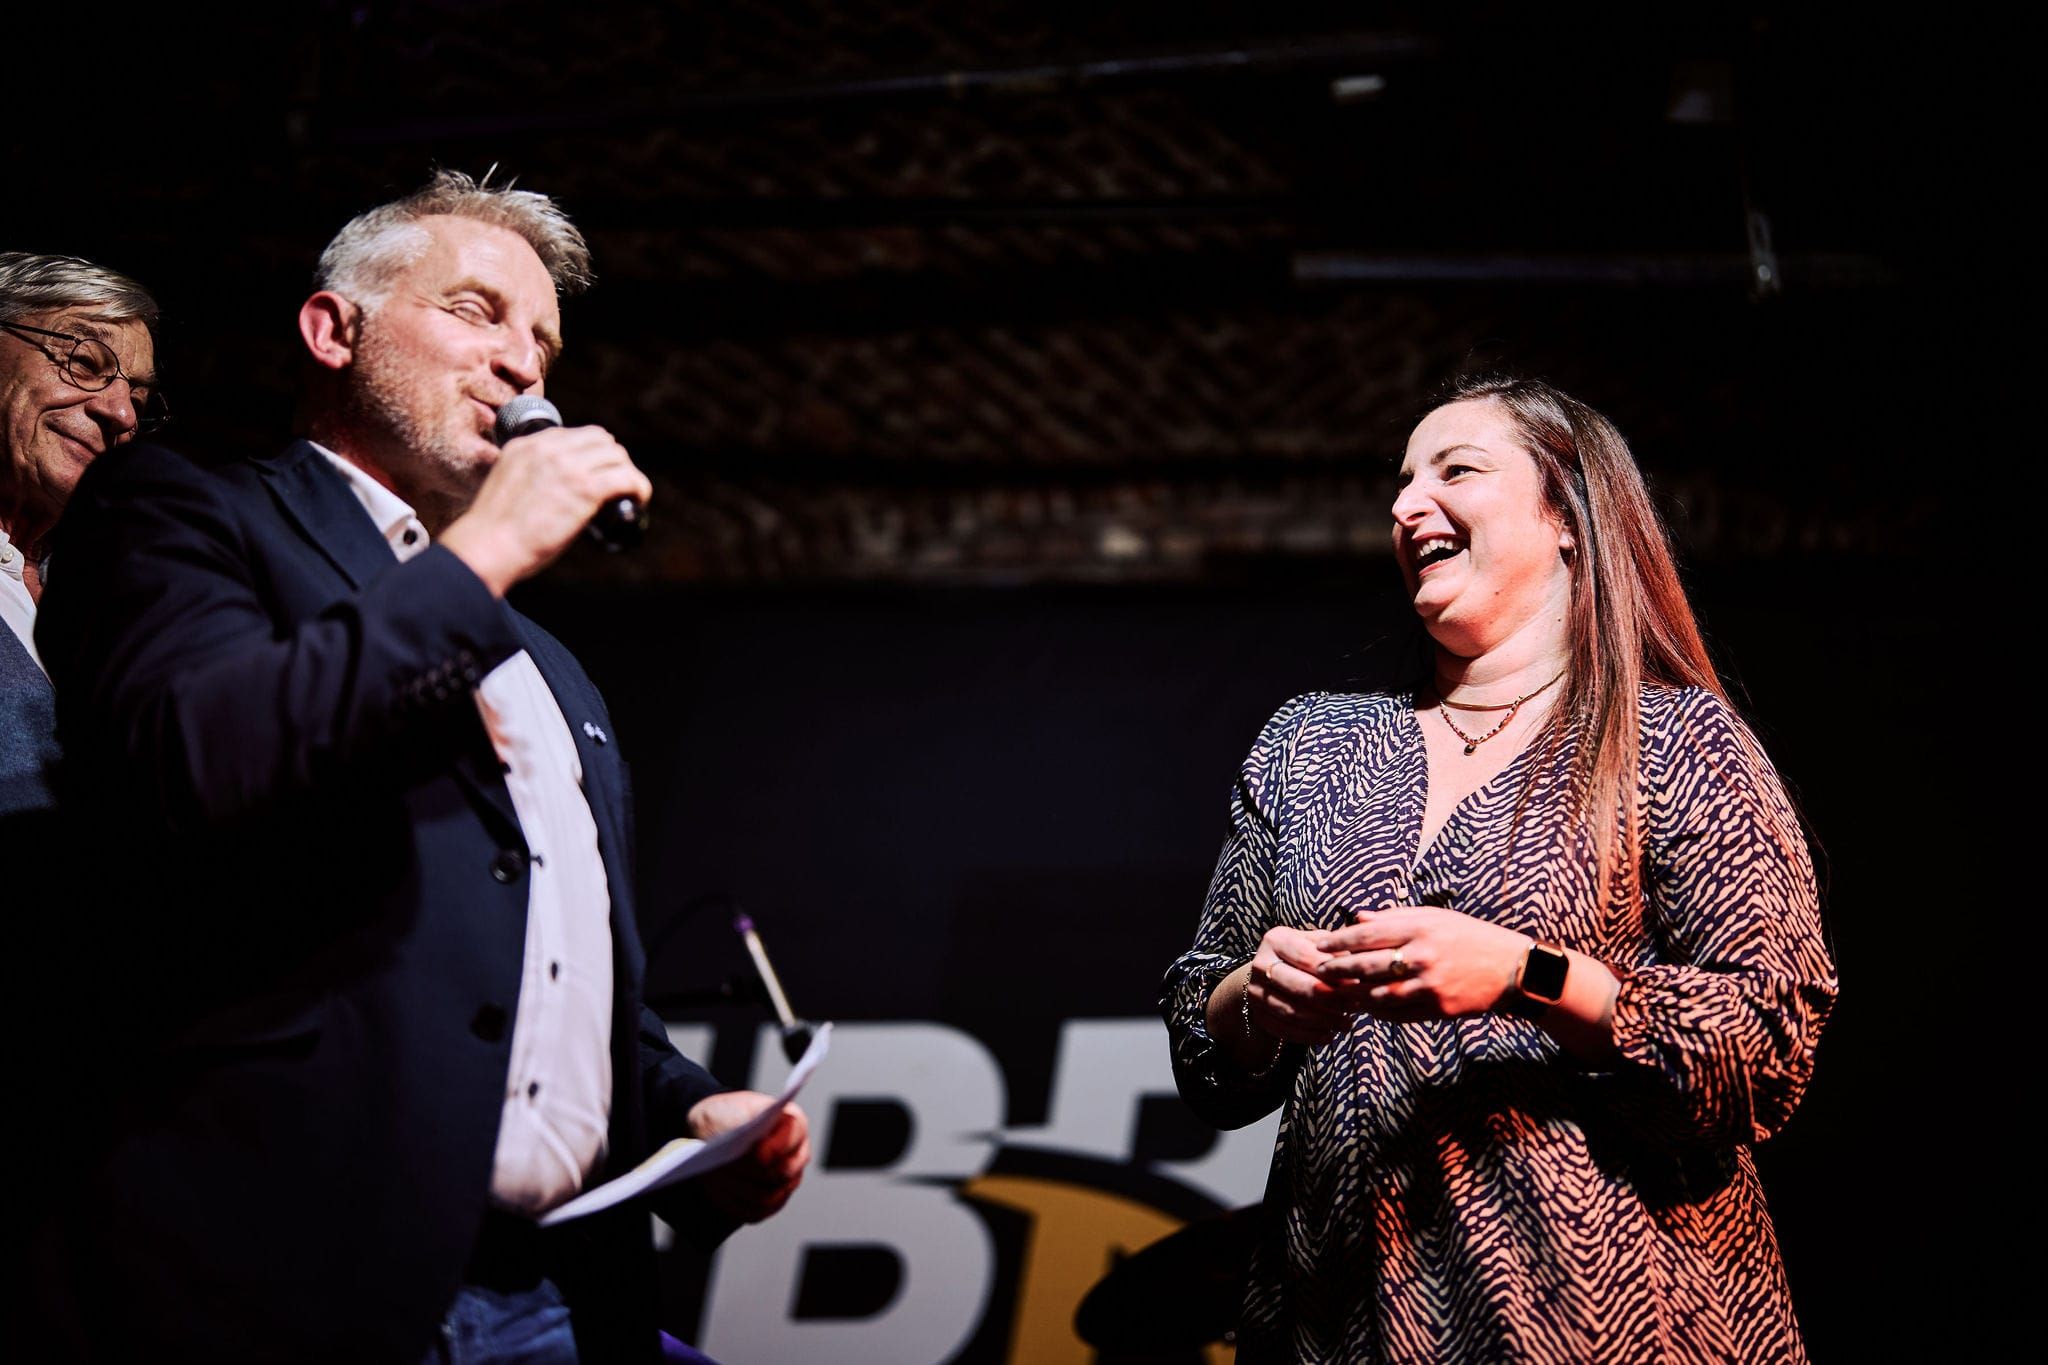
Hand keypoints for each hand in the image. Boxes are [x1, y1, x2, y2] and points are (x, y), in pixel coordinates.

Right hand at [438, 424, 651, 594]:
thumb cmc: (494, 530)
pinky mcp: (584, 489)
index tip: (597, 473)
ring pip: (617, 455)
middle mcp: (548, 448)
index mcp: (527, 444)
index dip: (593, 454)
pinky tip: (638, 500)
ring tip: (629, 494)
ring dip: (627, 473)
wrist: (487, 546)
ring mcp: (568, 466)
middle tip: (616, 485)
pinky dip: (638, 487)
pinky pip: (626, 478)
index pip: (575, 434)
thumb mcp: (507, 484)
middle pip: (600, 440)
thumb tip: (554, 490)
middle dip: (612, 460)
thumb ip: (529, 476)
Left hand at [686, 1092, 810, 1222]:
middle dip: (750, 1171)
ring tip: (715, 1177)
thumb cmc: (724, 1118)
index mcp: (792, 1122)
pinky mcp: (774, 1202)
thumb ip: (739, 1122)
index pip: (793, 1135)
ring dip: (738, 1188)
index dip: (778, 1146)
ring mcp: (789, 1180)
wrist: (714, 1136)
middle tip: (723, 1167)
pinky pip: (757, 1212)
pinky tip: (718, 1191)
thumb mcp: (726, 1111)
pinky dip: (735, 1203)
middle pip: (782, 1172)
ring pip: (767, 1196)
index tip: (758, 1154)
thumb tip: (751, 1146)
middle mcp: (797, 1153)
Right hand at [1244, 925, 1351, 1045]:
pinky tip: (1329, 1035)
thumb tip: (1355, 967)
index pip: (1308, 958)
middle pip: (1299, 987)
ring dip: (1323, 1021)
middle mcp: (1260, 964)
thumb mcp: (1317, 944)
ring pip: (1293, 1011)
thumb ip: (1334, 951)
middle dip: (1332, 1000)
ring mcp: (1255, 991)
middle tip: (1355, 1007)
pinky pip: (1285, 1030)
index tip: (1357, 984)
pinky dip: (1309, 1036)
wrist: (1271, 974)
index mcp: (1276, 940)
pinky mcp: (1258, 1014)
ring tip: (1346, 1023)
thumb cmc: (1304, 955)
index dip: (1333, 973)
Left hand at [1313, 906, 1527, 1021]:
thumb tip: (1357, 917)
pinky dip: (1378, 1010)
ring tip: (1337, 992)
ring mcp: (1430, 985)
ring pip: (1377, 993)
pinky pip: (1397, 1013)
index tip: (1321, 944)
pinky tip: (1366, 1006)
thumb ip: (1394, 917)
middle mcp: (1422, 956)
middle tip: (1319, 971)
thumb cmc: (1470, 936)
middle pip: (1366, 965)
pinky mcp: (1438, 1008)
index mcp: (1420, 928)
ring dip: (1354, 994)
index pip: (1367, 934)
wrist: (1512, 969)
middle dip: (1337, 969)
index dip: (1339, 940)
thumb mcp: (1435, 917)